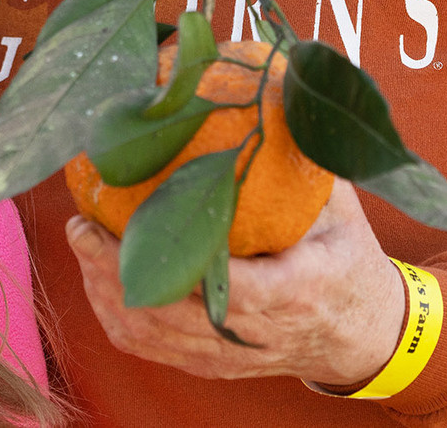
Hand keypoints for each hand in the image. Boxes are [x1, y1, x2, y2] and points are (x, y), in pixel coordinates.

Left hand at [65, 180, 405, 388]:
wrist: (365, 332)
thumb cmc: (348, 253)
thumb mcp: (339, 203)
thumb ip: (300, 154)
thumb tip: (263, 81)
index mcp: (298, 291)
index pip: (232, 288)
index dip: (176, 261)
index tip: (132, 221)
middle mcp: (262, 333)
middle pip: (175, 315)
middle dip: (117, 272)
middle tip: (81, 223)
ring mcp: (234, 356)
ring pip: (155, 336)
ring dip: (108, 291)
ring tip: (82, 239)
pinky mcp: (215, 366)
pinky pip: (154, 349)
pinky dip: (118, 315)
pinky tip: (96, 275)